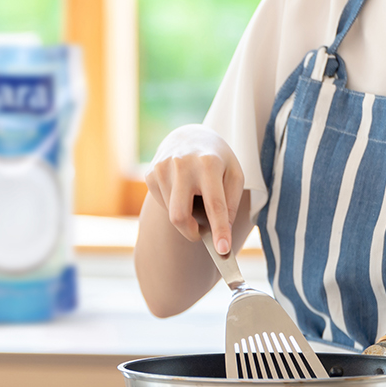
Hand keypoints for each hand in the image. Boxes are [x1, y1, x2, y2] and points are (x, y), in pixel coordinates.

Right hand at [145, 125, 244, 254]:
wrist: (188, 135)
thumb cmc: (217, 159)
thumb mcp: (234, 174)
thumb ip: (231, 203)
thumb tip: (222, 232)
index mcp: (208, 164)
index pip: (215, 205)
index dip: (219, 230)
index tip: (223, 251)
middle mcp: (182, 164)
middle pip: (179, 216)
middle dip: (190, 233)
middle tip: (201, 234)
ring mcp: (162, 168)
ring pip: (171, 212)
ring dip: (185, 214)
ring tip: (194, 195)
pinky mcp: (150, 174)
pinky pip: (162, 204)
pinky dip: (174, 204)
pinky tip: (181, 189)